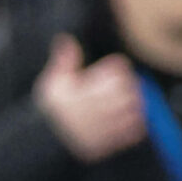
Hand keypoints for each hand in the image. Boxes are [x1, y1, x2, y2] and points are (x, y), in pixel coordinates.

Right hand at [34, 35, 145, 162]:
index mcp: (84, 90)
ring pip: (135, 108)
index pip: (117, 70)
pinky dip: (136, 123)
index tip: (109, 73)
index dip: (117, 68)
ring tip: (124, 102)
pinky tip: (126, 118)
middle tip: (118, 87)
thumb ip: (64, 61)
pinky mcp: (110, 142)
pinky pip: (135, 130)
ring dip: (134, 103)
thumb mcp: (52, 82)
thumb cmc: (50, 109)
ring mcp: (105, 126)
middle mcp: (96, 108)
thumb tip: (66, 38)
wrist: (45, 141)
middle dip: (128, 85)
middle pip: (130, 88)